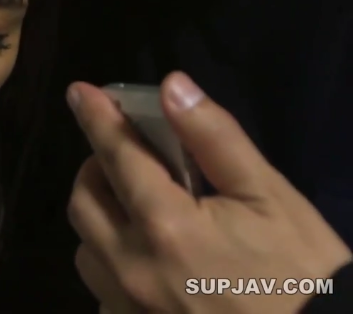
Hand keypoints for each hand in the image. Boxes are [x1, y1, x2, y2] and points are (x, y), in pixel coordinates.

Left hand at [66, 72, 350, 312]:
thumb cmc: (300, 273)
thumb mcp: (271, 197)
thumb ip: (215, 139)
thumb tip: (172, 87)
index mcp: (166, 227)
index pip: (117, 157)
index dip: (96, 119)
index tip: (79, 92)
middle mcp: (132, 267)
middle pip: (84, 203)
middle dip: (96, 168)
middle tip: (127, 155)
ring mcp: (127, 305)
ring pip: (86, 249)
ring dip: (100, 217)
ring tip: (136, 205)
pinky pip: (100, 290)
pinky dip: (111, 263)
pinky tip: (145, 256)